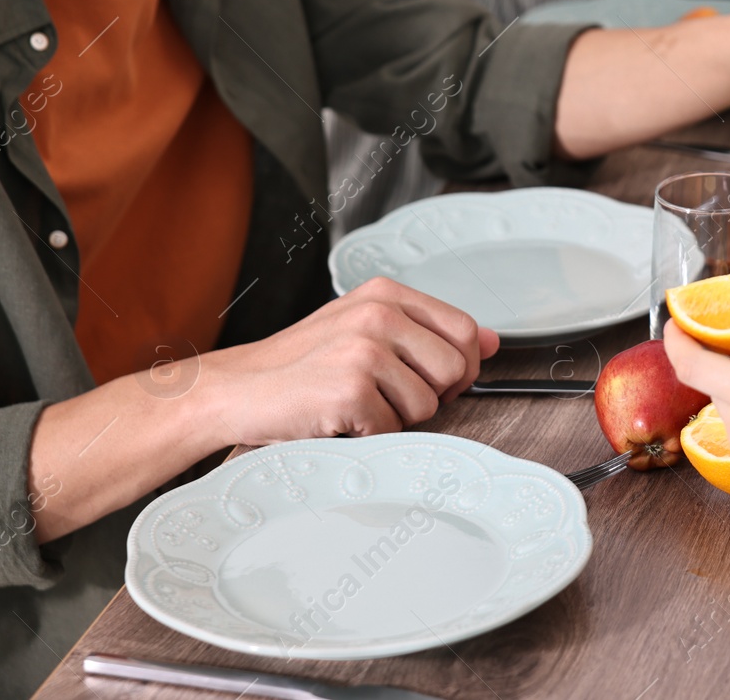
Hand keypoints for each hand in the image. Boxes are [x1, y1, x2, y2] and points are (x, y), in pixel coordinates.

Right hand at [206, 277, 498, 443]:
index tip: (440, 379)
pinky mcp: (351, 390)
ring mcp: (365, 351)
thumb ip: (427, 331)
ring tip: (358, 404)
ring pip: (429, 405)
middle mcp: (378, 315)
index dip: (463, 364)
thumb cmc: (301, 364)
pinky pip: (393, 428)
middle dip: (432, 395)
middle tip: (389, 396)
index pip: (465, 329)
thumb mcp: (365, 329)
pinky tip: (339, 418)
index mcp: (386, 294)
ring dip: (397, 417)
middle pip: (456, 369)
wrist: (237, 390)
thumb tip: (493, 341)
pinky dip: (369, 434)